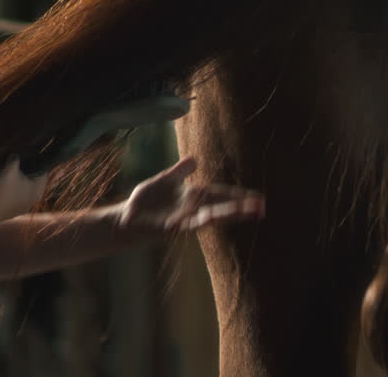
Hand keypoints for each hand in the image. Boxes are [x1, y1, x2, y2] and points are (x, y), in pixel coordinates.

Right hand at [0, 160, 48, 220]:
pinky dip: (7, 191)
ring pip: (21, 189)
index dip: (35, 162)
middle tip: (14, 163)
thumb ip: (15, 159)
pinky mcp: (9, 213)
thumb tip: (16, 155)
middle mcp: (32, 202)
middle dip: (24, 172)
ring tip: (4, 173)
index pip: (43, 173)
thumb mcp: (9, 168)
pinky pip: (12, 198)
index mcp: (37, 191)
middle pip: (32, 181)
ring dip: (15, 181)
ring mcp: (20, 209)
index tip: (26, 155)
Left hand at [117, 157, 264, 235]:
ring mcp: (183, 220)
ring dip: (228, 214)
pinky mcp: (171, 228)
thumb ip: (179, 172)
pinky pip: (187, 224)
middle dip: (240, 207)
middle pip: (220, 206)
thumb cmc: (143, 202)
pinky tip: (210, 215)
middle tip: (262, 208)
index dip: (238, 196)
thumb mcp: (163, 181)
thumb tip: (195, 159)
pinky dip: (198, 219)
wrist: (124, 219)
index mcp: (192, 197)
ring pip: (210, 216)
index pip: (220, 195)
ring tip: (247, 212)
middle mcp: (192, 210)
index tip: (259, 198)